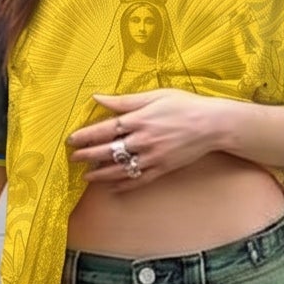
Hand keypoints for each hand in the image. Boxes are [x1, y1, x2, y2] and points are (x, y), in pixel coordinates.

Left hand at [69, 90, 221, 189]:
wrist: (212, 125)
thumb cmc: (184, 105)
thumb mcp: (155, 96)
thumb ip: (125, 101)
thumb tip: (98, 98)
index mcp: (139, 120)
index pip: (104, 130)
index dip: (86, 135)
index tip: (71, 139)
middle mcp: (143, 141)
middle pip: (108, 151)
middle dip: (87, 156)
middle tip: (73, 158)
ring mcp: (152, 157)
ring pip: (121, 169)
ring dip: (101, 174)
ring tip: (88, 177)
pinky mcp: (162, 168)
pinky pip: (139, 180)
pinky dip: (125, 185)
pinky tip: (113, 187)